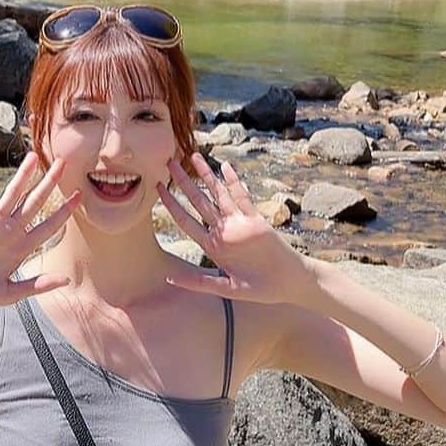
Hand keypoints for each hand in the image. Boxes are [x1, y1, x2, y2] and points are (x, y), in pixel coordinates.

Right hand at [0, 152, 78, 311]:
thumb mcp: (11, 294)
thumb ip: (37, 285)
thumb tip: (67, 280)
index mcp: (22, 248)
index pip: (49, 225)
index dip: (64, 210)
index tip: (79, 195)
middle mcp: (10, 232)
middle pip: (34, 202)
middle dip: (49, 183)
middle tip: (63, 162)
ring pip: (11, 194)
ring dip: (22, 175)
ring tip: (34, 155)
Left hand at [156, 152, 318, 304]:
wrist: (287, 283)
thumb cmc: (258, 289)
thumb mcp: (225, 288)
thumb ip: (198, 282)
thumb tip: (169, 280)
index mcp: (212, 245)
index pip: (185, 220)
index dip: (171, 203)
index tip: (157, 188)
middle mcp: (223, 230)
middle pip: (198, 201)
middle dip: (183, 182)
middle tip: (168, 162)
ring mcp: (239, 223)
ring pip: (218, 194)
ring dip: (205, 175)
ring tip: (192, 155)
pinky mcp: (256, 220)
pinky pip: (242, 197)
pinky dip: (234, 182)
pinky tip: (224, 167)